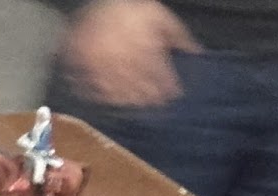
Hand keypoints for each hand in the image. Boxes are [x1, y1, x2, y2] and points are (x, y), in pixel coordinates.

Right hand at [60, 0, 201, 107]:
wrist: (96, 0)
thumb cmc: (131, 9)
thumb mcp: (159, 15)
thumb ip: (177, 34)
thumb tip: (195, 52)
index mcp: (142, 43)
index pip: (158, 70)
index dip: (166, 84)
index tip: (173, 94)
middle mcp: (122, 55)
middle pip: (137, 82)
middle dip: (148, 94)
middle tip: (156, 104)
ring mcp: (100, 61)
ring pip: (116, 86)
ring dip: (127, 98)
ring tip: (136, 104)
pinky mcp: (83, 64)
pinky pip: (91, 83)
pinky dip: (100, 93)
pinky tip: (111, 99)